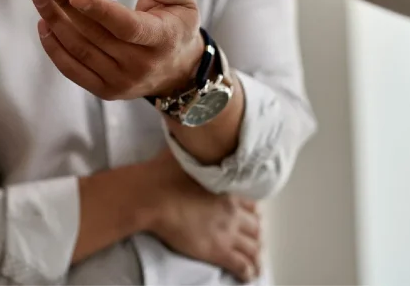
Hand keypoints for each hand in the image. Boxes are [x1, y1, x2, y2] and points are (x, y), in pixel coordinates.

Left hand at [30, 0, 202, 99]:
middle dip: (64, 3)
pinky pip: (73, 69)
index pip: (127, 27)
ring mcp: (121, 81)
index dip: (100, 11)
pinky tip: (43, 23)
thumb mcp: (185, 0)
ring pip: (79, 49)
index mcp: (162, 39)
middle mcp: (140, 65)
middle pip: (94, 34)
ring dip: (54, 20)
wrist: (178, 71)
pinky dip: (54, 47)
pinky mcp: (105, 90)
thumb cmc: (176, 26)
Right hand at [148, 152, 260, 281]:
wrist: (154, 196)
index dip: (251, 210)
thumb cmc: (164, 173)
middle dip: (256, 231)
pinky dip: (249, 271)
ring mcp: (228, 232)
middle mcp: (233, 210)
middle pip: (256, 225)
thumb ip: (198, 149)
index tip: (249, 214)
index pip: (251, 202)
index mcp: (228, 187)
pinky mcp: (218, 251)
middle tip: (252, 237)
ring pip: (254, 246)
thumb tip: (197, 137)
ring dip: (256, 253)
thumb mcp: (186, 153)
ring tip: (255, 259)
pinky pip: (242, 265)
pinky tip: (248, 275)